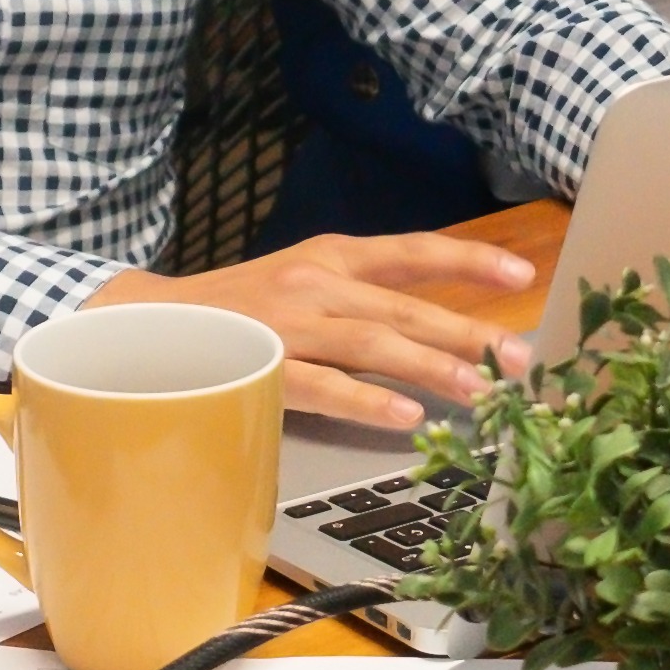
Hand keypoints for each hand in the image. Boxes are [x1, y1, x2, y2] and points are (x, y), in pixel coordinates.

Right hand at [88, 230, 543, 430]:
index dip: (469, 259)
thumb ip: (363, 300)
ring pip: (374, 344)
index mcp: (332, 258)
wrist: (146, 322)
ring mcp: (289, 325)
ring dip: (432, 367)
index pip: (413, 252)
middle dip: (469, 332)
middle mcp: (316, 283)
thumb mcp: (304, 283)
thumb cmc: (238, 310)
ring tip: (479, 391)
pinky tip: (405, 417)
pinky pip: (324, 386)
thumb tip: (440, 330)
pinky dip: (367, 401)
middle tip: (519, 360)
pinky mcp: (262, 366)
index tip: (523, 273)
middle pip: (406, 307)